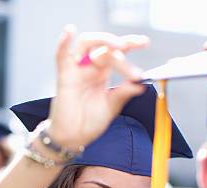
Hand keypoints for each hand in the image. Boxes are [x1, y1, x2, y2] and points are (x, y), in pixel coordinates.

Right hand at [47, 26, 148, 149]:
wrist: (73, 137)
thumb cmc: (90, 122)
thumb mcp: (112, 107)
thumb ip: (123, 94)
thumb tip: (141, 85)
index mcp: (103, 73)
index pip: (117, 52)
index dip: (130, 44)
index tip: (144, 42)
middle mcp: (90, 67)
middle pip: (106, 49)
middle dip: (122, 55)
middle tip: (134, 72)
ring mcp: (77, 70)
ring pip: (86, 43)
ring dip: (102, 39)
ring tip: (117, 46)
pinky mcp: (64, 76)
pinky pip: (61, 56)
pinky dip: (63, 42)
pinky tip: (69, 31)